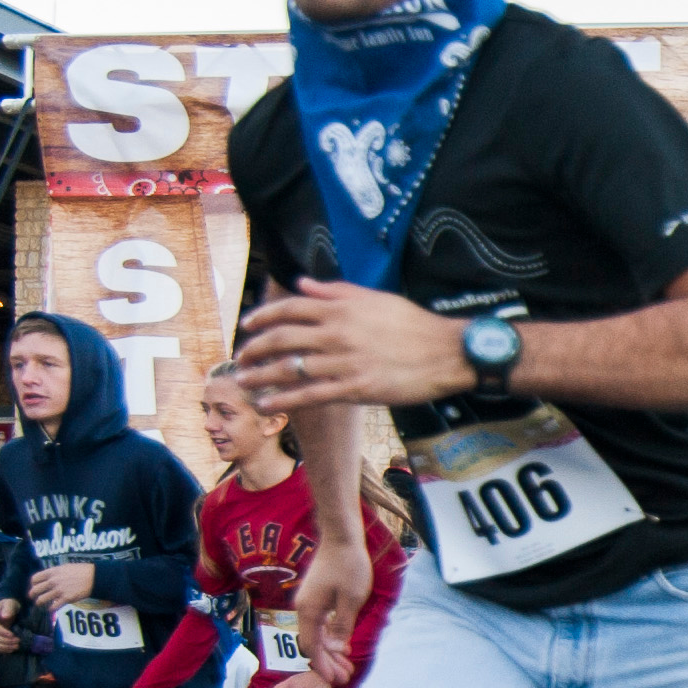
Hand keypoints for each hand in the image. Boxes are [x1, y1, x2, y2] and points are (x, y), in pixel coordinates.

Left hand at [27, 561, 96, 610]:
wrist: (93, 578)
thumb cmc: (81, 571)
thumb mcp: (65, 567)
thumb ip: (55, 572)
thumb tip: (48, 577)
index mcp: (52, 572)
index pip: (34, 579)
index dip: (33, 584)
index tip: (35, 586)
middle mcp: (53, 581)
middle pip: (35, 590)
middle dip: (32, 595)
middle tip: (32, 597)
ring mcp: (59, 591)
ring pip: (41, 600)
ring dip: (39, 603)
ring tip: (40, 604)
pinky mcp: (66, 599)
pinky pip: (53, 607)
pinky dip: (51, 609)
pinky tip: (52, 608)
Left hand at [237, 279, 474, 410]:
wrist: (447, 352)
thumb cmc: (413, 323)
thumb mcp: (374, 298)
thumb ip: (335, 291)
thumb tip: (303, 283)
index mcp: (340, 309)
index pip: (289, 308)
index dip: (262, 316)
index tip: (247, 325)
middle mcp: (337, 333)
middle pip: (282, 339)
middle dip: (254, 349)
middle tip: (240, 358)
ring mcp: (344, 362)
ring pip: (290, 369)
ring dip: (261, 376)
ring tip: (243, 382)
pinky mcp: (355, 388)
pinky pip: (311, 395)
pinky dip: (285, 400)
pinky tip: (268, 404)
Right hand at [290, 537, 372, 684]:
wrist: (340, 537)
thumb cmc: (348, 565)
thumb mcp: (351, 599)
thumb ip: (342, 625)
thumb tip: (335, 649)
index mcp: (309, 611)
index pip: (311, 647)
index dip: (322, 665)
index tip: (334, 680)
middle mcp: (303, 608)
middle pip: (311, 643)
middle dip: (326, 662)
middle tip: (343, 678)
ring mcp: (307, 601)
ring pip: (314, 634)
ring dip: (328, 651)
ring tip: (344, 665)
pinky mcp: (314, 596)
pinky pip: (318, 623)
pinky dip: (328, 637)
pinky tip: (340, 645)